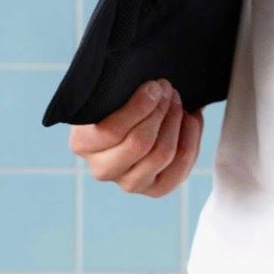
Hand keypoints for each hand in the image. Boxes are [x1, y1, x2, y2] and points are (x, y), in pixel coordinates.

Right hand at [69, 80, 201, 196]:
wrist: (138, 111)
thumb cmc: (123, 97)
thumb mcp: (113, 90)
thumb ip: (120, 85)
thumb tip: (149, 84)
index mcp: (83, 143)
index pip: (110, 131)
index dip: (139, 107)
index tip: (155, 85)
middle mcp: (102, 169)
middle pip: (139, 144)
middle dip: (160, 111)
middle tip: (168, 89)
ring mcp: (128, 183)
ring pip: (161, 154)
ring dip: (175, 122)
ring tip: (178, 101)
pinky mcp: (154, 189)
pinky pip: (179, 170)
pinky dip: (190, 141)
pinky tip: (190, 120)